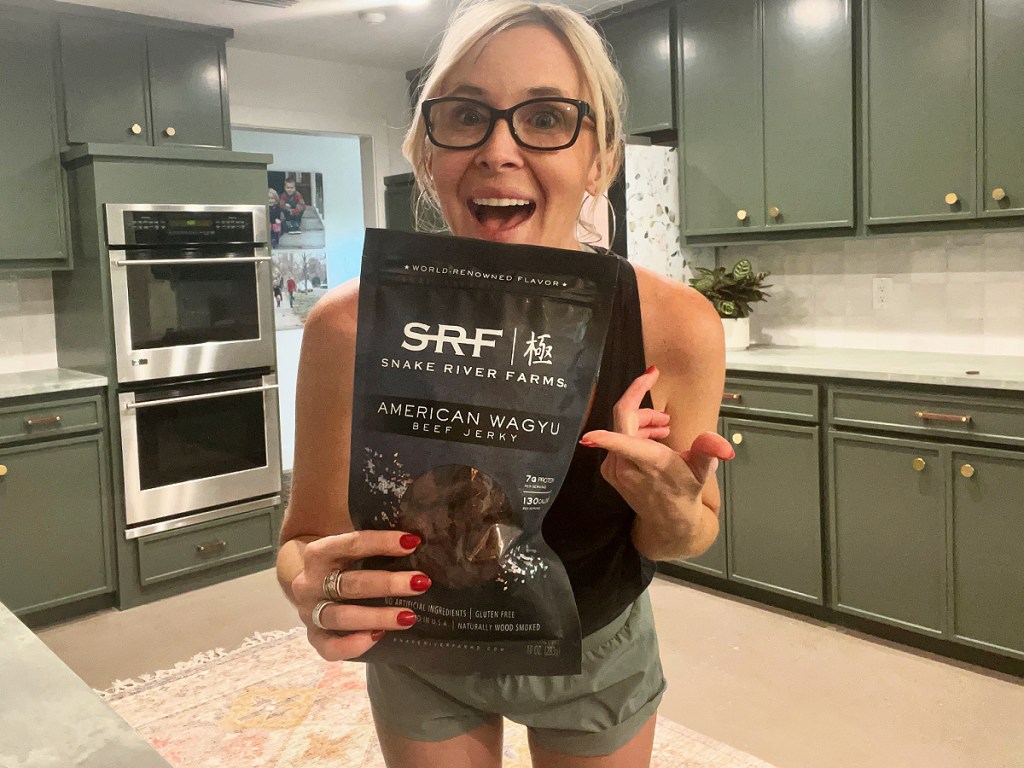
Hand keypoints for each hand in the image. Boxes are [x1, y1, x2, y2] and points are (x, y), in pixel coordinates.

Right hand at [290, 530, 429, 660]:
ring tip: (409, 617)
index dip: (382, 543)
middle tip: (421, 583)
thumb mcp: (347, 545)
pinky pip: (329, 647)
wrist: (309, 585)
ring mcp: (309, 612)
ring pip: (342, 617)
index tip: (412, 543)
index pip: (351, 544)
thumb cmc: (340, 561)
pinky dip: (352, 645)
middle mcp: (309, 582)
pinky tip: (378, 637)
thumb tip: (413, 541)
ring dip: (377, 617)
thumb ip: (372, 542)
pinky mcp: (314, 637)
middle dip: (388, 583)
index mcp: (319, 552)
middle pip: (350, 584)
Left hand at [580, 366, 733, 522]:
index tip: (620, 390)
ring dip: (642, 422)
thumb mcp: (701, 471)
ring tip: (664, 426)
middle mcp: (623, 466)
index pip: (622, 435)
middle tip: (666, 416)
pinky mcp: (610, 471)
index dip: (622, 407)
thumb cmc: (686, 492)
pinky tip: (653, 439)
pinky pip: (617, 440)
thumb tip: (724, 446)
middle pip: (624, 419)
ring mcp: (613, 469)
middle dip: (645, 409)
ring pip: (621, 428)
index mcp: (645, 462)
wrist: (669, 522)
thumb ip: (707, 452)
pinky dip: (635, 434)